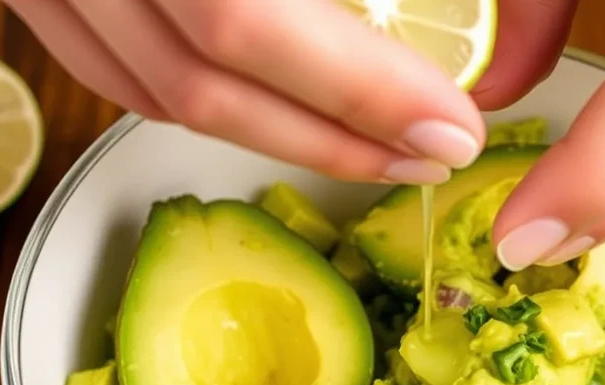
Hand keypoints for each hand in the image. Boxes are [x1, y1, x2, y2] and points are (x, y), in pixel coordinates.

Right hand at [3, 0, 491, 184]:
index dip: (358, 89)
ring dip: (280, 136)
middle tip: (432, 150)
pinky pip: (115, 72)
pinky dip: (208, 106)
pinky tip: (282, 114)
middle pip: (202, 79)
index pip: (246, 15)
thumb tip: (489, 10)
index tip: (454, 120)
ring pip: (158, 89)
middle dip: (335, 136)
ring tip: (375, 146)